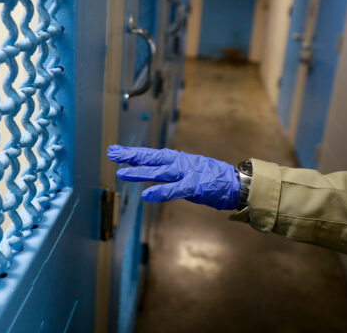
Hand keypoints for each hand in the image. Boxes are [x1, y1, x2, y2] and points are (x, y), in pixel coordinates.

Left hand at [107, 145, 239, 209]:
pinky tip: (147, 195)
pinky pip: (174, 189)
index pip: (149, 155)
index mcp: (175, 160)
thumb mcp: (186, 170)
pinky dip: (161, 192)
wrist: (235, 183)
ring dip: (140, 172)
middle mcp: (178, 163)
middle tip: (111, 153)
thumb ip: (168, 171)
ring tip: (122, 173)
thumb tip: (151, 170)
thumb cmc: (209, 178)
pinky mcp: (194, 186)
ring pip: (158, 172)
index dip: (132, 153)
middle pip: (150, 158)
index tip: (115, 151)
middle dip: (130, 156)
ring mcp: (186, 173)